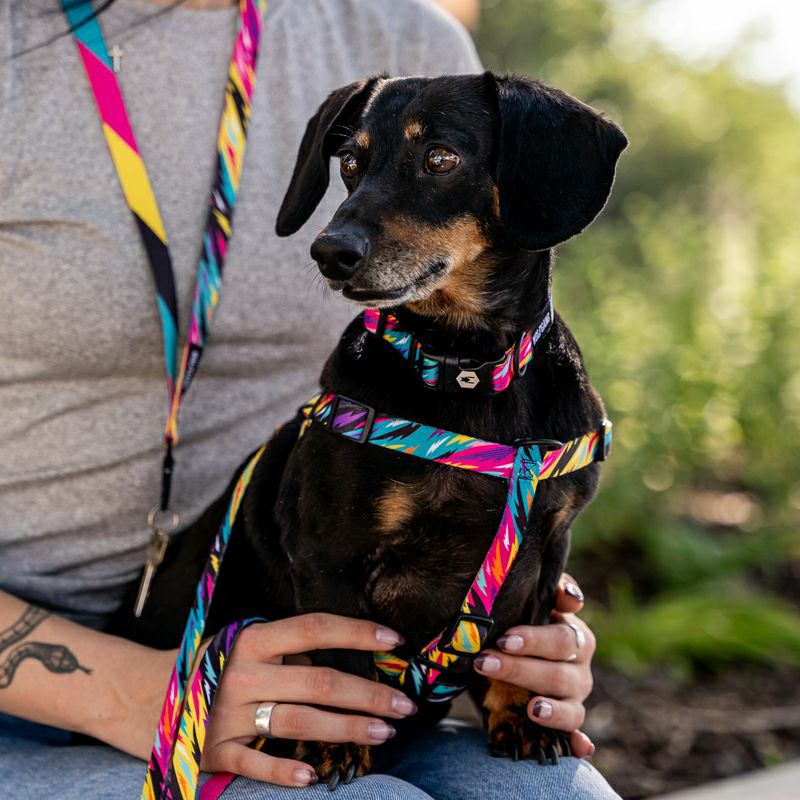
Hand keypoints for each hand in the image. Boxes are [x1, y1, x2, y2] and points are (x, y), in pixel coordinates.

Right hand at [200, 614, 416, 786]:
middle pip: (318, 681)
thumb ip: (290, 650)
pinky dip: (284, 771)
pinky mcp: (212, 751)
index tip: (395, 642)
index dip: (357, 633)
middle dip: (368, 694)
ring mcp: (226, 713)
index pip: (314, 628)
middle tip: (404, 704)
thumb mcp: (247, 644)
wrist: (142, 694)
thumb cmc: (215, 666)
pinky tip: (313, 776)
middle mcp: (242, 673)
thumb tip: (350, 657)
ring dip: (347, 728)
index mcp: (253, 639)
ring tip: (384, 732)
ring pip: (298, 721)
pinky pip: (254, 764)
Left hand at [474, 573, 596, 757]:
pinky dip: (579, 741)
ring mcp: (575, 696)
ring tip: (531, 708)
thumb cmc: (517, 620)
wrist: (503, 651)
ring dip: (549, 708)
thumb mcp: (526, 602)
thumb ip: (547, 590)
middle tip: (488, 662)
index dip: (536, 640)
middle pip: (559, 671)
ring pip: (569, 705)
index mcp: (573, 634)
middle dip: (521, 669)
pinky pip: (576, 733)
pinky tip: (578, 747)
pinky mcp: (567, 721)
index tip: (507, 640)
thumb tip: (572, 597)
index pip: (562, 637)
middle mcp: (579, 666)